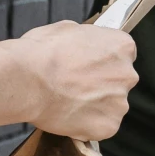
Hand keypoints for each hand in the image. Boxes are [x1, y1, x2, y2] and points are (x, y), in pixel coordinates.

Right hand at [8, 20, 137, 139]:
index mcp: (121, 46)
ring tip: (68, 102)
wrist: (27, 80)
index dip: (103, 60)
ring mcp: (119, 103)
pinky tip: (68, 116)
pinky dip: (87, 124)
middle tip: (75, 85)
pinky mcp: (108, 126)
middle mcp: (127, 75)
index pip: (122, 54)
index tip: (89, 65)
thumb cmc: (42, 52)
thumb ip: (85, 39)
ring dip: (94, 105)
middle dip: (101, 84)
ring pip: (110, 106)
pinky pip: (101, 127)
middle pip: (119, 81)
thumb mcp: (66, 28)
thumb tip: (81, 46)